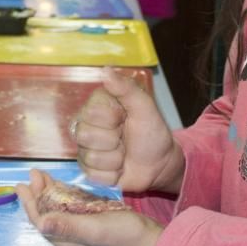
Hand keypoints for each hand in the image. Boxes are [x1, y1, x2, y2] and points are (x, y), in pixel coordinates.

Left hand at [15, 168, 162, 245]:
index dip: (31, 201)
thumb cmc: (126, 237)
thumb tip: (39, 222)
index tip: (23, 182)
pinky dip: (67, 198)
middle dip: (39, 194)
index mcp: (68, 243)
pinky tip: (66, 188)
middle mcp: (72, 241)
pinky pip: (74, 211)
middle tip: (34, 173)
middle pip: (48, 214)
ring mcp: (84, 235)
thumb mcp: (96, 229)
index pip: (41, 220)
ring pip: (60, 212)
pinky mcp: (95, 227)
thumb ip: (68, 225)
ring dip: (51, 194)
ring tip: (44, 177)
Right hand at [73, 67, 184, 193]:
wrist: (160, 164)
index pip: (91, 113)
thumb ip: (126, 88)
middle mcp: (87, 126)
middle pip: (86, 136)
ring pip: (91, 157)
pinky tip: (120, 168)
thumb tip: (105, 69)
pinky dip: (112, 175)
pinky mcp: (89, 171)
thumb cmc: (152, 133)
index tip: (125, 118)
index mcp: (97, 106)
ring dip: (115, 159)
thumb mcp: (145, 107)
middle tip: (125, 138)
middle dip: (114, 141)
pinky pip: (93, 176)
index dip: (112, 119)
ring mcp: (86, 149)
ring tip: (124, 154)